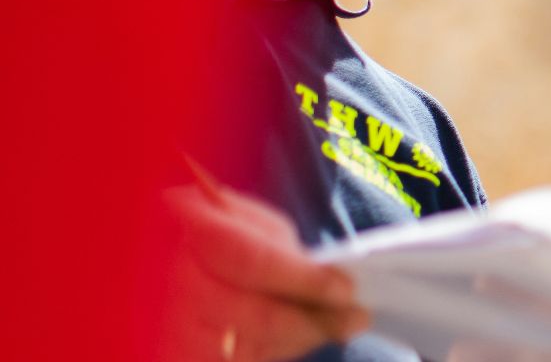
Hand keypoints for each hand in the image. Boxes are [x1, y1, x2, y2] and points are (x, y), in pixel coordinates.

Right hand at [158, 173, 369, 361]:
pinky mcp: (175, 352)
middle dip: (312, 321)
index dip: (304, 281)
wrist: (174, 259)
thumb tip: (337, 289)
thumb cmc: (224, 236)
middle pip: (252, 315)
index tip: (346, 291)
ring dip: (298, 340)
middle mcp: (174, 281)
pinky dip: (272, 353)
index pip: (253, 262)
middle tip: (354, 319)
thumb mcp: (256, 226)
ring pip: (244, 349)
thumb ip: (289, 254)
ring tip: (331, 327)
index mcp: (197, 230)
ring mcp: (169, 324)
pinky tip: (296, 339)